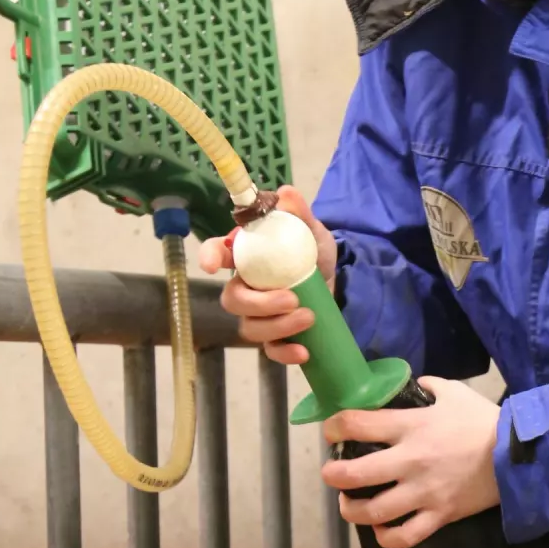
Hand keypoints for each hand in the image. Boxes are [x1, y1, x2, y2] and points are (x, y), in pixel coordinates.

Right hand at [197, 187, 337, 366]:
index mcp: (246, 255)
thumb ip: (299, 214)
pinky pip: (270, 350)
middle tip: (292, 299)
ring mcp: (257, 314)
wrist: (338, 280)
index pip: (217, 252)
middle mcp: (245, 286)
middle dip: (260, 304)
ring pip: (250, 327)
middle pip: (232, 300)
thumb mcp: (311, 230)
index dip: (209, 257)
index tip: (212, 264)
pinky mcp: (275, 336)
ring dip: (278, 325)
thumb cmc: (313, 252)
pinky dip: (285, 353)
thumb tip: (287, 195)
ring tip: (309, 316)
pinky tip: (304, 350)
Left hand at [321, 378, 500, 547]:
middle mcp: (411, 461)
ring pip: (374, 511)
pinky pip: (405, 536)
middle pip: (356, 473)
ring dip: (352, 510)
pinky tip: (381, 529)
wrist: (519, 454)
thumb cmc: (484, 421)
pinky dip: (386, 537)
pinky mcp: (440, 515)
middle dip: (333, 474)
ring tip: (348, 504)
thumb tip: (411, 385)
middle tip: (330, 473)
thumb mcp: (454, 392)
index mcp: (412, 427)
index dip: (335, 427)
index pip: (358, 424)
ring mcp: (424, 492)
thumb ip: (427, 386)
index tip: (331, 431)